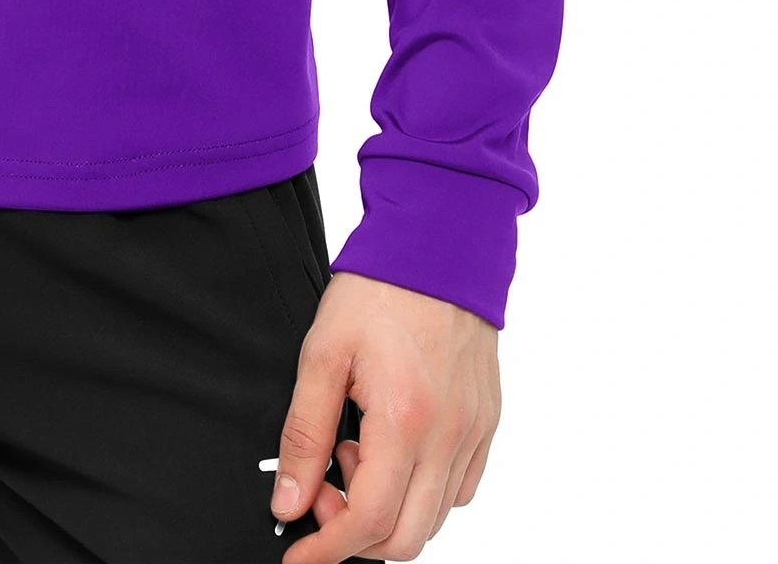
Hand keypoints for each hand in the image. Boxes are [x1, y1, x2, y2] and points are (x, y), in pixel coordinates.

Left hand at [270, 272, 500, 560]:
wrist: (439, 245)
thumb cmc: (380, 290)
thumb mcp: (322, 354)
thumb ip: (303, 434)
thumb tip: (290, 501)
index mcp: (405, 421)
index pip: (368, 522)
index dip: (327, 550)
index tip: (298, 555)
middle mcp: (449, 438)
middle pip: (405, 537)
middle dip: (354, 534)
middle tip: (321, 487)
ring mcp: (474, 433)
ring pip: (434, 519)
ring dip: (388, 511)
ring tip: (354, 451)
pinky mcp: (486, 423)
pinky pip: (458, 489)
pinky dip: (422, 492)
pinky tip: (390, 449)